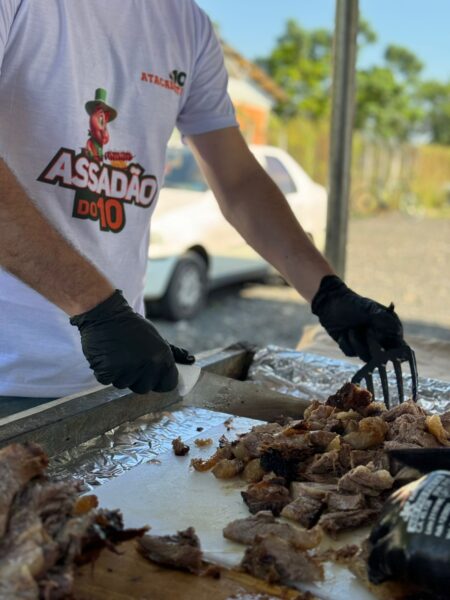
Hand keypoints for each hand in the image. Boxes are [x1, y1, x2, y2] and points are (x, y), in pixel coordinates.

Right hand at [70, 290, 190, 392]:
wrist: (107, 314)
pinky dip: (105, 371)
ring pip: (124, 385)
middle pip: (145, 388)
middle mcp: (148, 365)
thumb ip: (173, 353)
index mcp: (163, 357)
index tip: (153, 377)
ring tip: (118, 355)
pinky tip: (107, 355)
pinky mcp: (108, 371)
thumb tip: (191, 361)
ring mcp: (128, 369)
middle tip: (130, 360)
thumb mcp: (157, 338)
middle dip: (137, 379)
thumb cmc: (133, 327)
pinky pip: (107, 381)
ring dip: (120, 374)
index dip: (160, 382)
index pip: (168, 385)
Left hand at [311, 275, 404, 361]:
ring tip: (350, 330)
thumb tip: (396, 330)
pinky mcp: (351, 347)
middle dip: (374, 348)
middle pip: (383, 357)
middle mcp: (379, 339)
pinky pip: (350, 353)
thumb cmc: (353, 303)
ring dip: (357, 344)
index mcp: (389, 329)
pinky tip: (343, 334)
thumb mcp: (368, 308)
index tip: (389, 349)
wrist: (331, 302)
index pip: (399, 347)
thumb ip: (382, 318)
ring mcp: (365, 344)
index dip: (398, 353)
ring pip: (366, 357)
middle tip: (367, 332)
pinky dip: (346, 344)